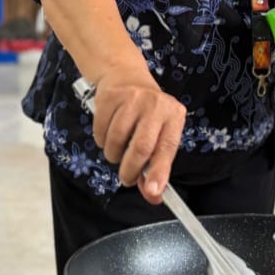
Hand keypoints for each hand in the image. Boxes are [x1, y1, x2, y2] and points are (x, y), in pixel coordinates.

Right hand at [89, 68, 186, 203]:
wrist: (127, 79)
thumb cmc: (147, 114)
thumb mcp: (159, 134)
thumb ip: (156, 165)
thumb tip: (153, 196)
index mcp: (174, 116)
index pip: (167, 148)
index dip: (159, 172)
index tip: (153, 192)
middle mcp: (156, 105)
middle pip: (141, 147)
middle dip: (130, 170)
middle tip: (127, 178)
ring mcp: (133, 98)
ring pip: (117, 141)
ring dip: (113, 155)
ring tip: (118, 151)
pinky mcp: (111, 97)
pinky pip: (100, 131)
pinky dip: (102, 141)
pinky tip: (109, 133)